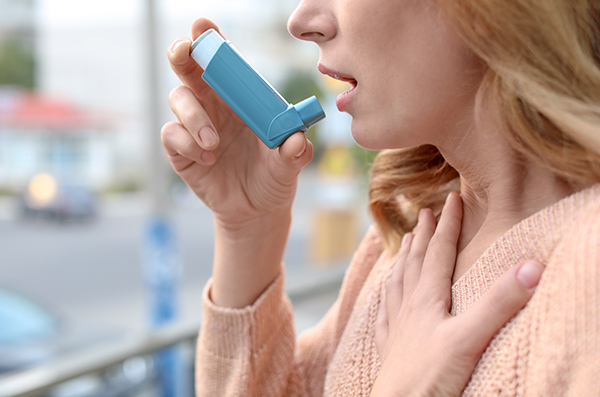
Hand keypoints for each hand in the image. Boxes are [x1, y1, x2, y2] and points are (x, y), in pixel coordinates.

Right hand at [161, 18, 312, 228]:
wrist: (256, 210)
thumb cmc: (274, 177)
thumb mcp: (289, 165)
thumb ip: (294, 151)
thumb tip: (296, 140)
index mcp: (240, 99)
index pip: (224, 64)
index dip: (211, 42)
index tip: (204, 27)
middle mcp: (214, 105)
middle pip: (188, 69)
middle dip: (182, 54)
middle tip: (184, 51)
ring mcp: (194, 126)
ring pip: (178, 99)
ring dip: (195, 116)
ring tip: (215, 143)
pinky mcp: (180, 150)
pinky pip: (171, 134)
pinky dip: (187, 142)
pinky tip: (208, 159)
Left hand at [372, 193, 543, 395]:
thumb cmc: (430, 377)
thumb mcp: (470, 337)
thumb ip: (498, 302)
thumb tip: (530, 266)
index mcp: (428, 299)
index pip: (440, 252)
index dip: (447, 224)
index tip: (451, 198)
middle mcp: (409, 307)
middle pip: (415, 261)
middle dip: (422, 235)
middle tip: (423, 211)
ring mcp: (396, 326)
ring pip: (398, 282)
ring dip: (402, 258)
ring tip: (402, 243)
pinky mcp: (390, 346)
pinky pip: (384, 310)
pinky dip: (386, 294)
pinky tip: (384, 294)